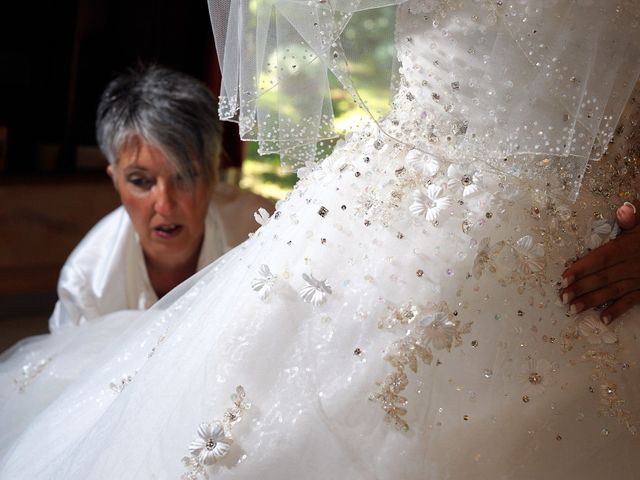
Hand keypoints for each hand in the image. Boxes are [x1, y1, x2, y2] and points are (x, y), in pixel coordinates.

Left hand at [561, 201, 639, 324]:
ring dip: (592, 301)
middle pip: (603, 277)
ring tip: (573, 309)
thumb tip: (623, 210)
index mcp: (627, 247)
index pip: (601, 258)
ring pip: (613, 291)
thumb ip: (633, 216)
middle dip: (581, 288)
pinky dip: (617, 311)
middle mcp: (632, 265)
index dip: (582, 268)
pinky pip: (631, 302)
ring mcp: (639, 279)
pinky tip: (603, 319)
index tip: (564, 277)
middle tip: (562, 297)